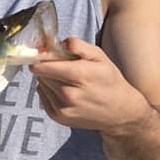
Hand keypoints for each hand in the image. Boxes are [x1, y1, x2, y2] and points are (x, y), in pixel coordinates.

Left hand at [30, 36, 148, 133]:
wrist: (119, 112)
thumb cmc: (109, 81)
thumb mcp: (101, 58)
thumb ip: (80, 46)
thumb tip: (62, 42)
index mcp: (80, 76)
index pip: (44, 66)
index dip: (40, 58)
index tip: (41, 54)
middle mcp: (69, 94)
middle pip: (41, 74)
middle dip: (47, 67)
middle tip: (61, 67)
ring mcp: (63, 108)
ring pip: (41, 85)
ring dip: (48, 79)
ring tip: (66, 80)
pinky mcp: (58, 117)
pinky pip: (43, 97)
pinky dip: (49, 91)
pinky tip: (64, 91)